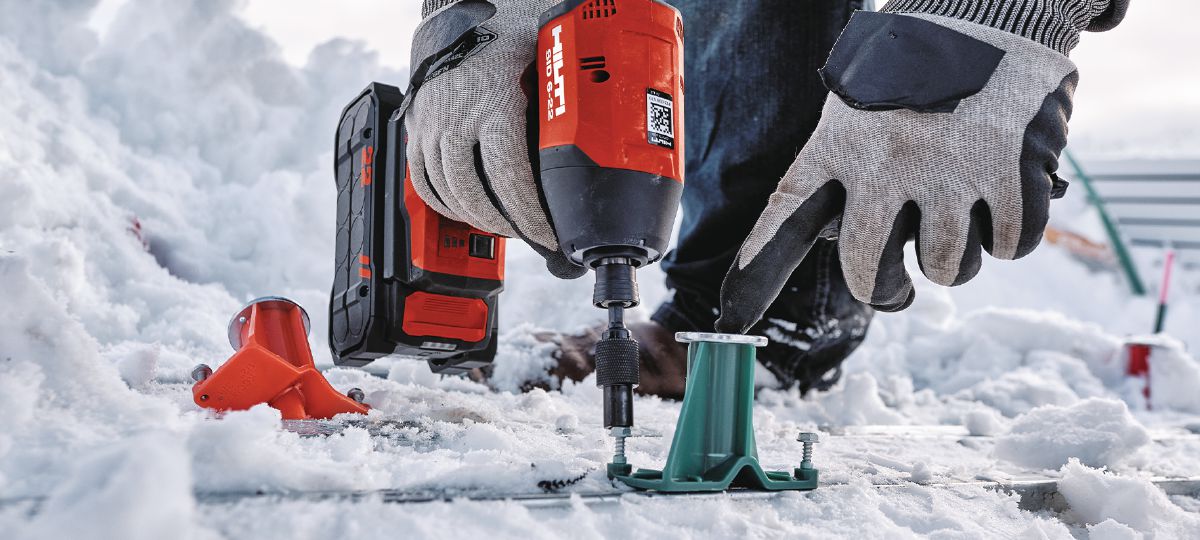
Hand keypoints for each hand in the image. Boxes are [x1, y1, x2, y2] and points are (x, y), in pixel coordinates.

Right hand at [403, 0, 584, 278]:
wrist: (461, 8)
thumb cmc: (510, 31)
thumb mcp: (547, 63)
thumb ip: (562, 105)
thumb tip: (593, 148)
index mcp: (495, 104)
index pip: (509, 179)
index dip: (529, 217)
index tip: (548, 234)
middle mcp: (456, 118)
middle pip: (474, 195)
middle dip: (505, 224)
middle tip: (529, 234)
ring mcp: (431, 123)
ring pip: (446, 192)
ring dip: (476, 218)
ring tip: (504, 227)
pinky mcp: (416, 125)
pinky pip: (422, 179)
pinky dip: (444, 203)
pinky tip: (466, 210)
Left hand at [716, 6, 1111, 332]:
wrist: (990, 6)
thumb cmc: (912, 66)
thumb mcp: (853, 105)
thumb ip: (837, 169)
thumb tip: (826, 236)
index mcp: (838, 144)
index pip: (783, 218)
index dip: (757, 271)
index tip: (734, 316)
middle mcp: (885, 164)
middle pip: (867, 270)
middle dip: (884, 292)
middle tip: (897, 291)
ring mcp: (948, 170)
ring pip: (947, 267)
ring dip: (954, 262)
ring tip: (956, 225)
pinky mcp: (1010, 171)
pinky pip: (1009, 244)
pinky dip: (1008, 236)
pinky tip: (1000, 205)